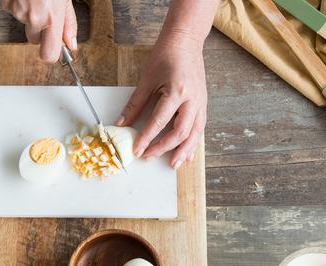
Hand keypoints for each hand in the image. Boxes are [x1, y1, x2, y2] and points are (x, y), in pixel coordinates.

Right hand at [0, 0, 77, 62]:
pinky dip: (19, 6)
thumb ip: (69, 23)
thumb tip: (71, 44)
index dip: (51, 56)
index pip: (49, 54)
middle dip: (40, 31)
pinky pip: (14, 12)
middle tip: (45, 12)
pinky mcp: (7, 6)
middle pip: (35, 40)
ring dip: (29, 16)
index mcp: (52, 17)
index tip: (54, 52)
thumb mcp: (65, 0)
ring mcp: (18, 12)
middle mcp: (34, 18)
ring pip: (24, 24)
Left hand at [116, 33, 207, 169]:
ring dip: (183, 151)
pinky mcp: (203, 104)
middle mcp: (192, 99)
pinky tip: (187, 153)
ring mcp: (201, 102)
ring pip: (194, 133)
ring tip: (173, 165)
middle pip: (180, 131)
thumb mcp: (146, 79)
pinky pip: (200, 128)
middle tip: (149, 157)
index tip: (137, 150)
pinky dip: (193, 142)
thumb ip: (135, 104)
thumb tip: (122, 124)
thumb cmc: (165, 56)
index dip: (147, 138)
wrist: (185, 41)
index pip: (160, 121)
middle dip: (164, 148)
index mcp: (177, 91)